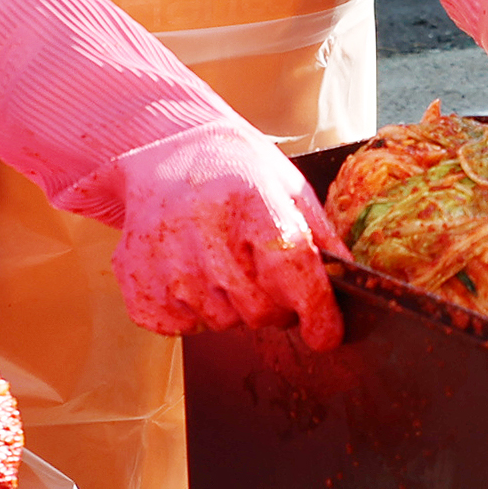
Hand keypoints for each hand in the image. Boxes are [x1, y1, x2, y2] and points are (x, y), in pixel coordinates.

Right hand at [94, 120, 345, 347]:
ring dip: (233, 308)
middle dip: (276, 308)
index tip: (326, 335)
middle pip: (258, 308)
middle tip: (269, 282)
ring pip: (221, 323)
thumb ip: (319, 235)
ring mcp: (164, 256)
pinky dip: (194, 314)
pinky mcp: (135, 279)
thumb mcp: (288, 187)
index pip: (290, 267)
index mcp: (250, 199)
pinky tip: (193, 275)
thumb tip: (351, 282)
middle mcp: (203, 228)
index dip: (314, 310)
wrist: (166, 153)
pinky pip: (181, 327)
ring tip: (225, 266)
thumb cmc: (237, 172)